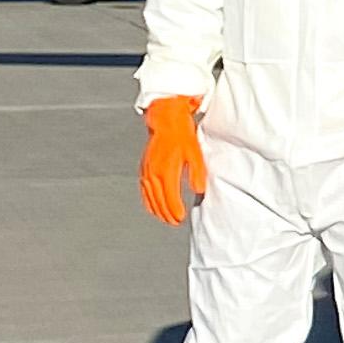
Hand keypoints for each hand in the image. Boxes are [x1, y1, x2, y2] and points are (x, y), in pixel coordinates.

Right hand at [138, 95, 206, 227]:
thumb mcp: (195, 153)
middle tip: (174, 222)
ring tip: (165, 218)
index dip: (174, 209)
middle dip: (166, 213)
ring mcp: (146, 171)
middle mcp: (153, 173)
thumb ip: (197, 173)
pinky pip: (144, 189)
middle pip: (158, 200)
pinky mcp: (144, 168)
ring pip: (149, 197)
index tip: (180, 218)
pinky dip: (148, 200)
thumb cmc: (182, 135)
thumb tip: (199, 190)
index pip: (169, 197)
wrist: (166, 120)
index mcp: (165, 170)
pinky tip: (152, 205)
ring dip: (157, 209)